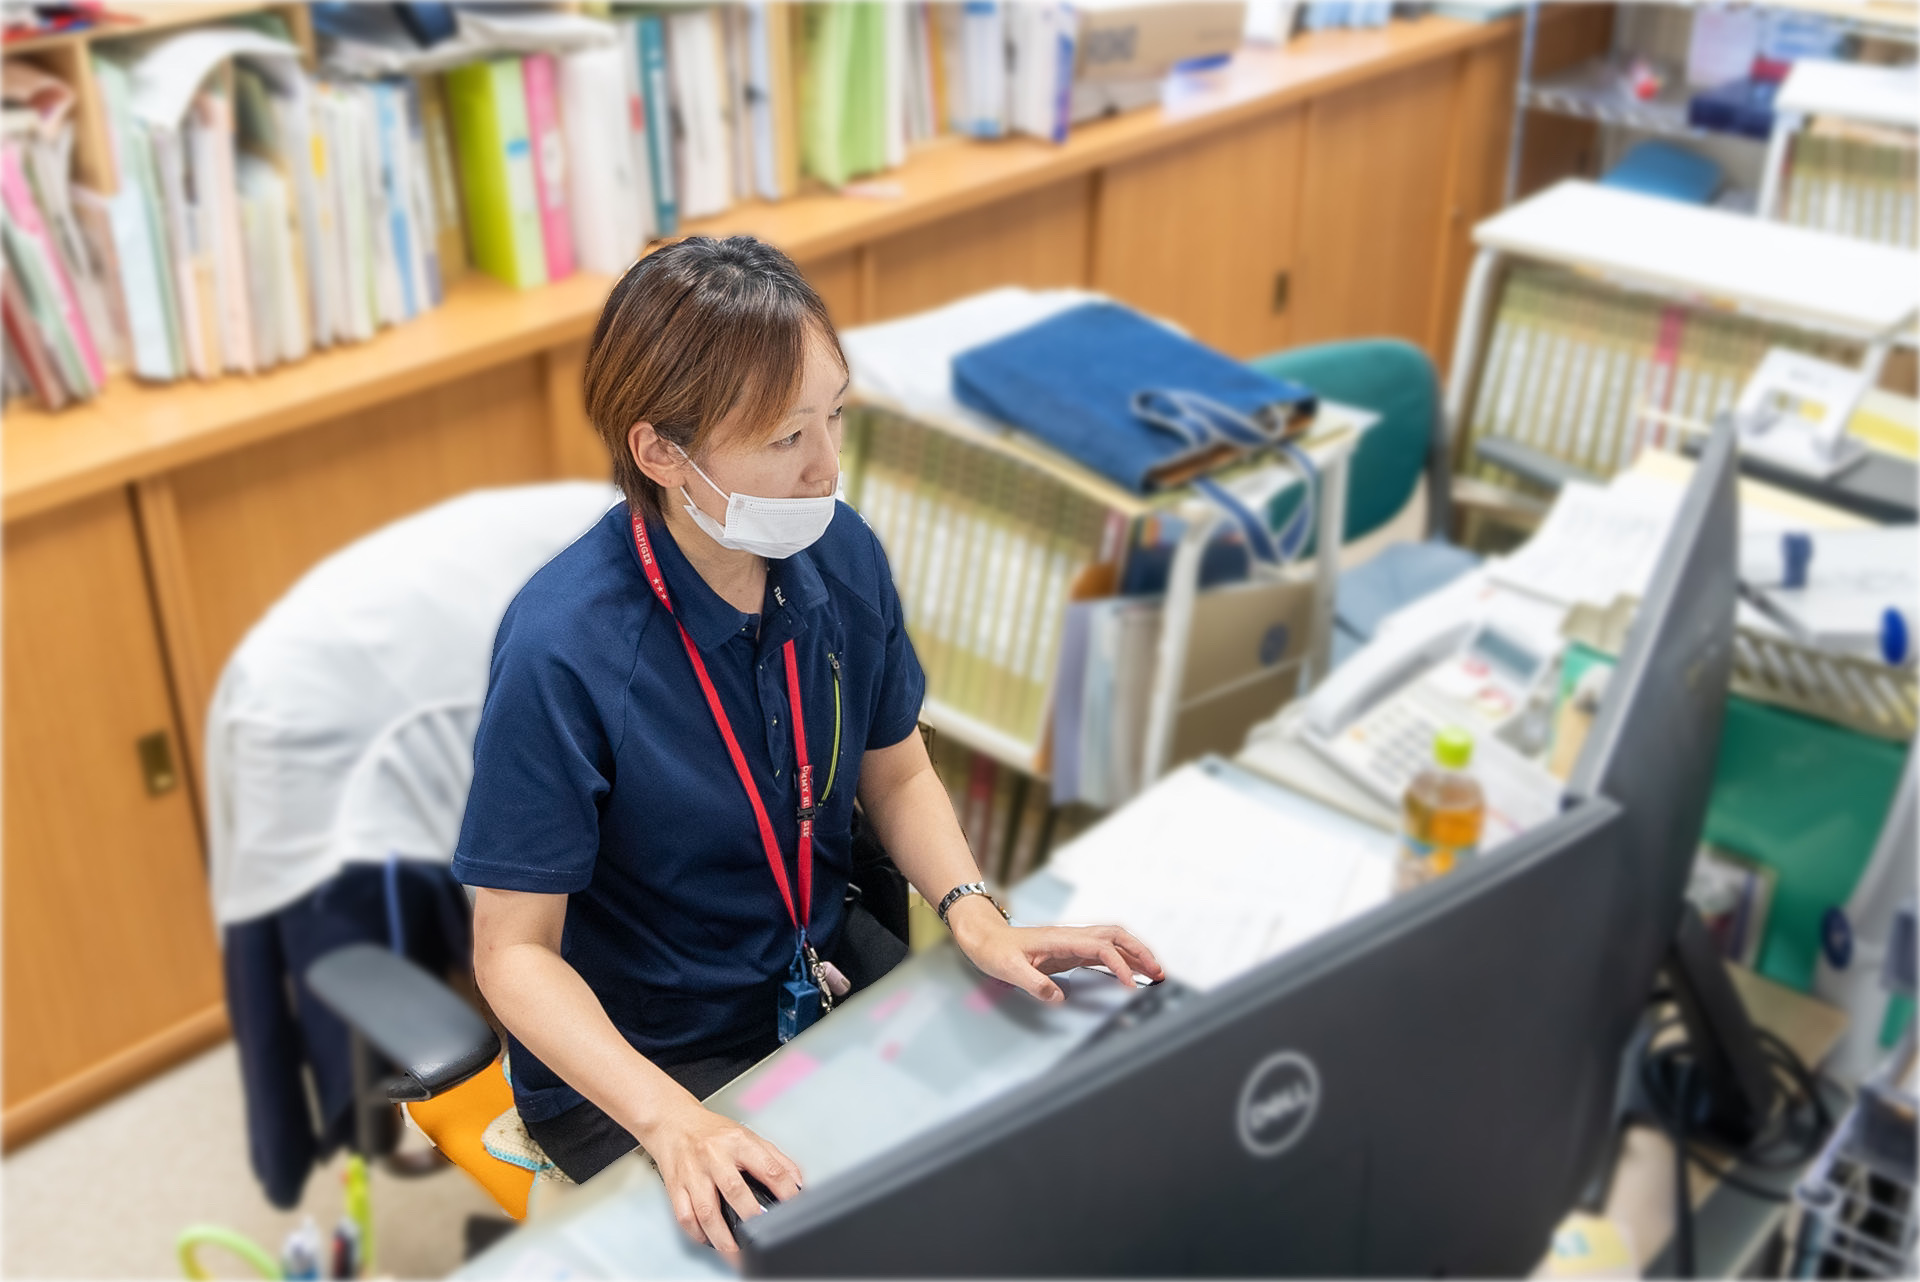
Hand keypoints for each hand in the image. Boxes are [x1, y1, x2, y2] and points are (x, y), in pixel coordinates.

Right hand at [637, 1098, 803, 1257]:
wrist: (673, 1122)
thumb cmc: (711, 1131)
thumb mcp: (747, 1136)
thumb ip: (775, 1158)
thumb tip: (798, 1182)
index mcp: (738, 1142)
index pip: (767, 1167)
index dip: (784, 1189)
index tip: (793, 1206)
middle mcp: (714, 1157)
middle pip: (734, 1190)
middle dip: (751, 1217)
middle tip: (762, 1236)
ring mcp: (693, 1174)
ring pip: (706, 1211)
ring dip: (722, 1237)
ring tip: (736, 1252)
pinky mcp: (676, 1187)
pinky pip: (685, 1216)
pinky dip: (697, 1233)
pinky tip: (709, 1240)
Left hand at [945, 895, 1164, 1002]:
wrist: (982, 936)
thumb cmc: (993, 949)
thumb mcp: (1008, 969)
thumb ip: (1033, 982)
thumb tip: (1058, 998)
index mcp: (1060, 939)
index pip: (1101, 948)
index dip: (1119, 966)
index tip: (1130, 986)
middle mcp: (1070, 937)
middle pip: (1116, 936)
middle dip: (1140, 951)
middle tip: (1160, 972)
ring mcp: (1071, 943)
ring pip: (1113, 941)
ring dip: (1135, 953)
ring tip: (1155, 972)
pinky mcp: (1069, 952)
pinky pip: (1102, 952)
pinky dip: (1121, 959)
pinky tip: (1129, 972)